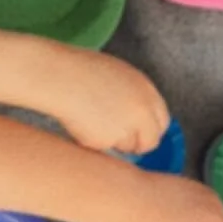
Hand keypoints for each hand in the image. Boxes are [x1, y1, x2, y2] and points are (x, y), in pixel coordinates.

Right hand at [44, 45, 169, 154]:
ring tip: (94, 121)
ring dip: (116, 142)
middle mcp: (141, 112)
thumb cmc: (84, 72)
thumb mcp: (122, 76)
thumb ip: (136, 97)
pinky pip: (105, 149)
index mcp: (147, 92)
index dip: (151, 129)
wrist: (61, 77)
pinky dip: (96, 142)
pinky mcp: (106, 142)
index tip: (143, 132)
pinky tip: (84, 124)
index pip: (162, 121)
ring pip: (126, 147)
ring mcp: (125, 129)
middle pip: (150, 141)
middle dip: (139, 143)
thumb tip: (141, 116)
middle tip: (122, 138)